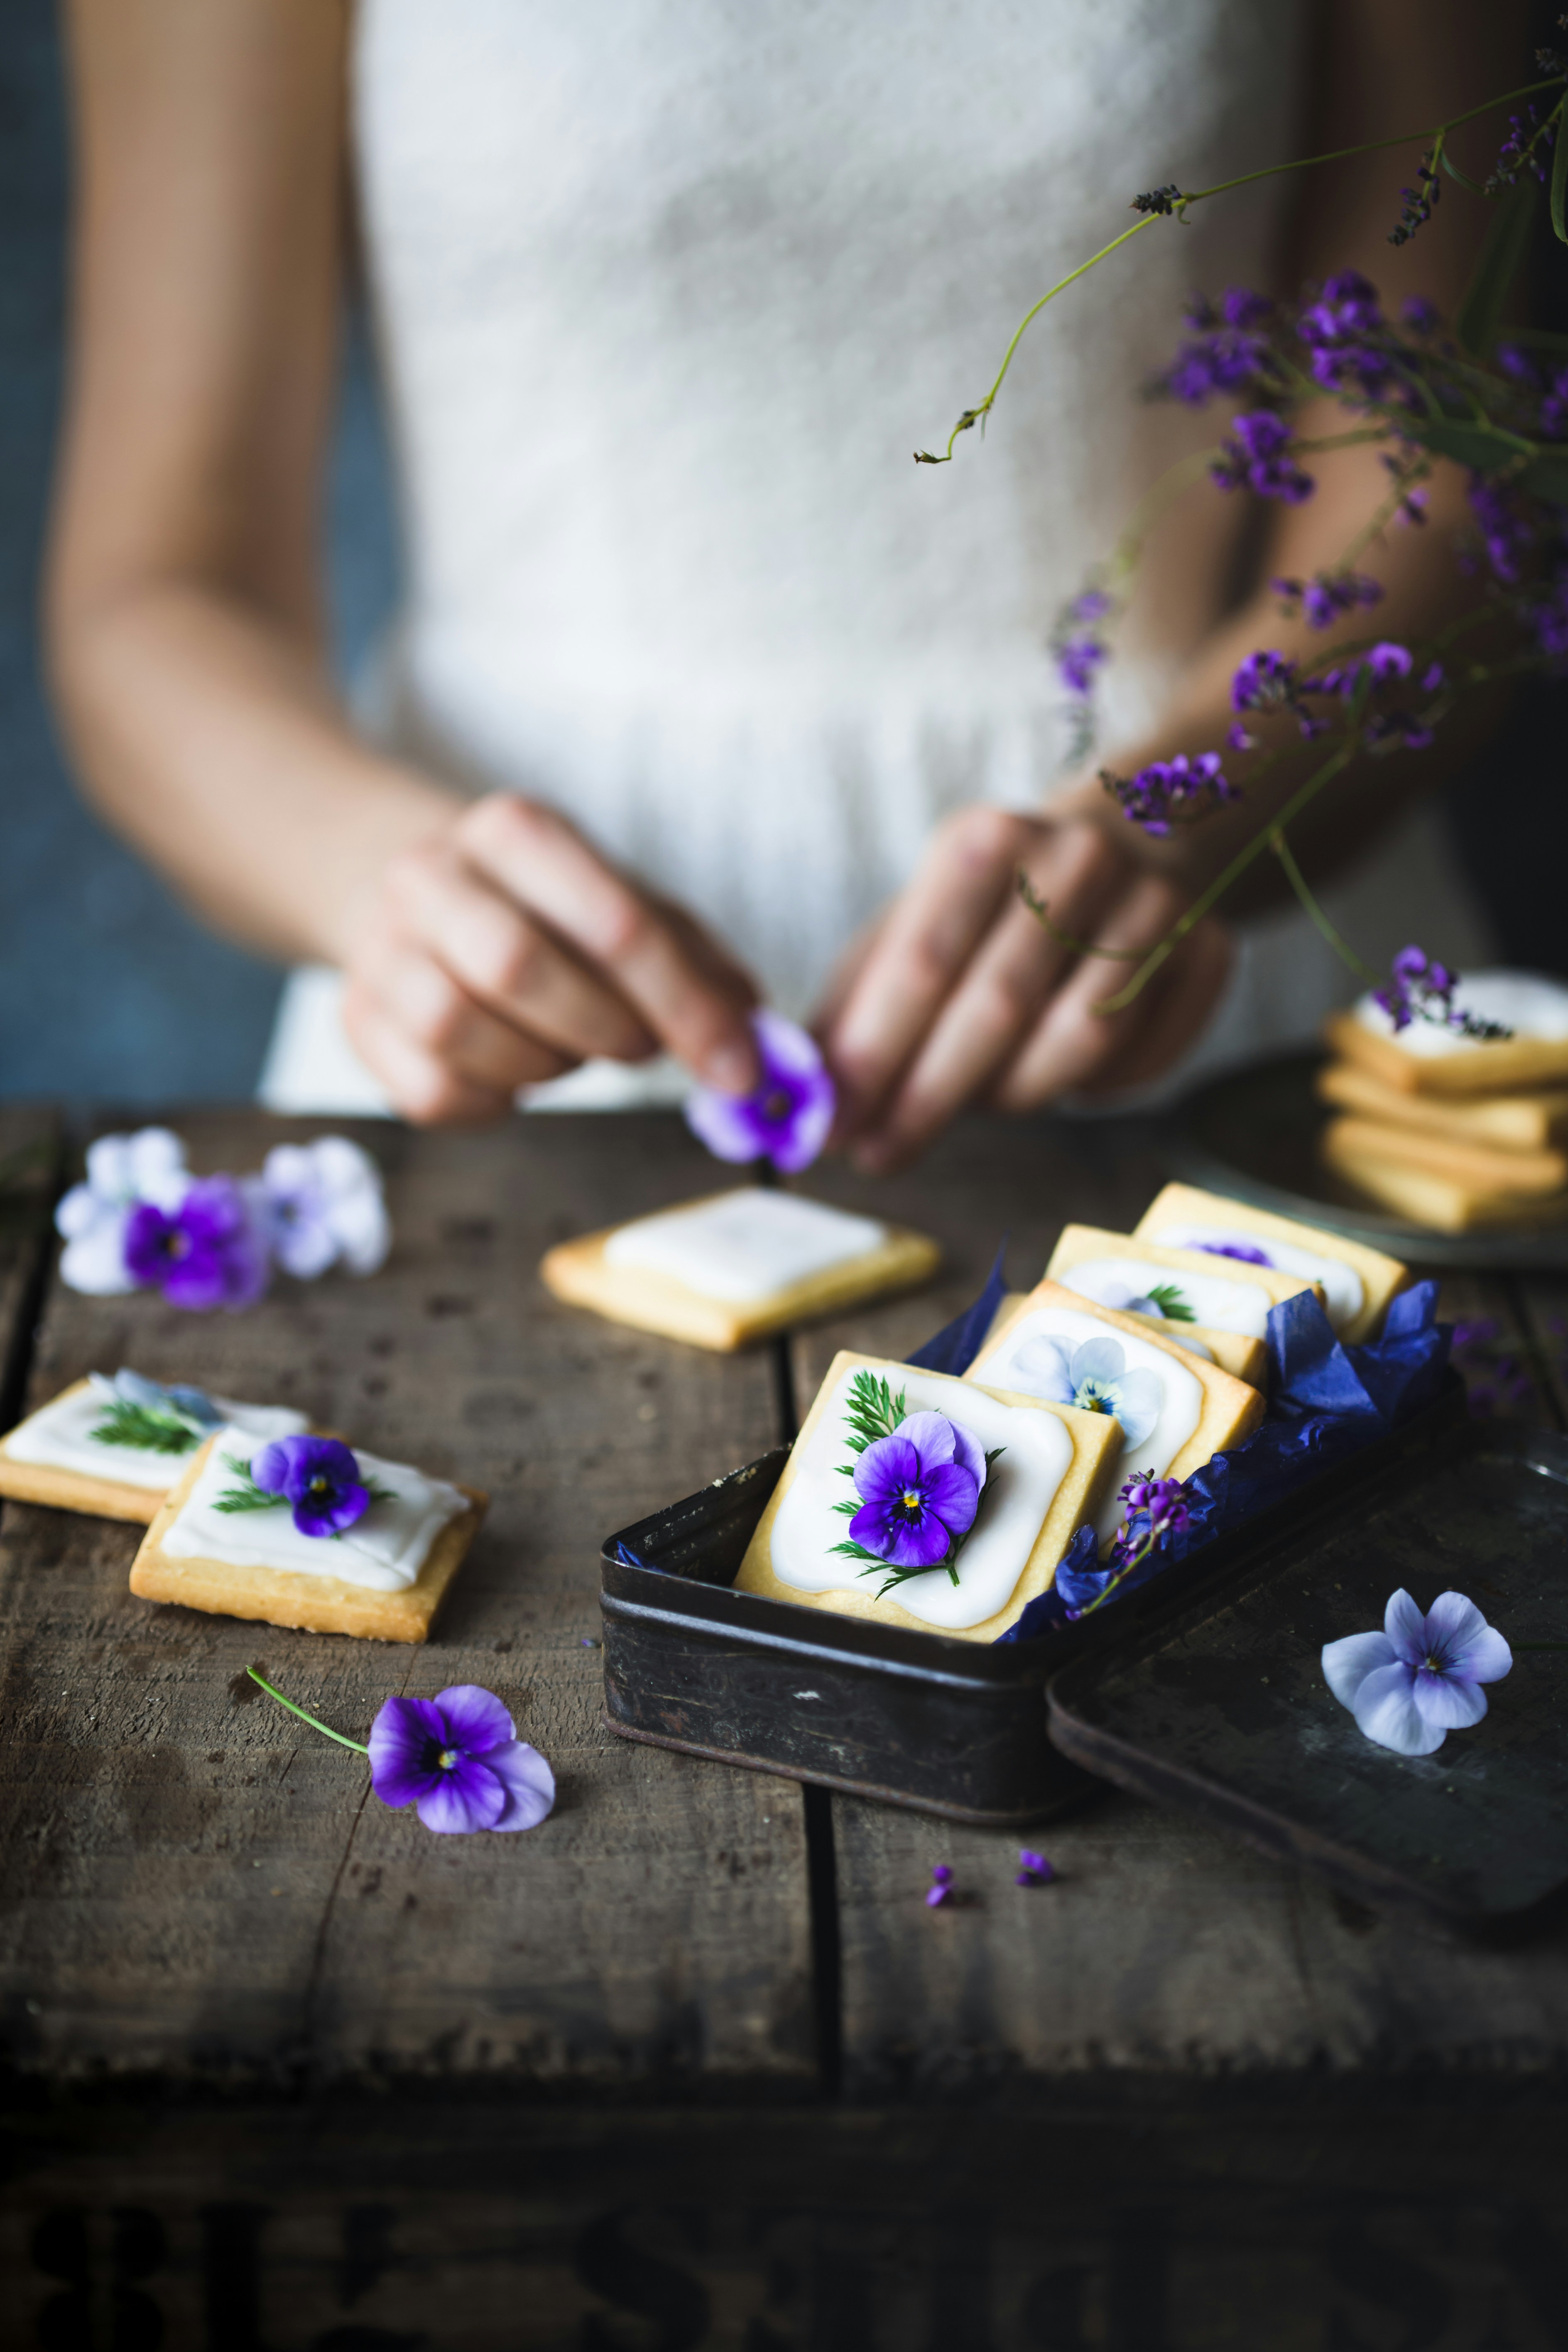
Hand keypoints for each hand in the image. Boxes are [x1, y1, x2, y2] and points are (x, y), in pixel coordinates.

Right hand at [340, 793, 761, 1122]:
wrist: (417, 896)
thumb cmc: (545, 910)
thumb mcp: (627, 906)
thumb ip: (698, 964)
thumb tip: (753, 1029)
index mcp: (515, 831)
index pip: (611, 924)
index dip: (685, 1008)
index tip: (737, 1069)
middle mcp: (432, 876)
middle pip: (516, 967)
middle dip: (602, 1029)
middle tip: (640, 1047)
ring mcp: (382, 948)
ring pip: (456, 1030)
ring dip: (539, 1064)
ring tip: (569, 1049)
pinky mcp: (357, 1019)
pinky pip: (428, 1091)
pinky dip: (490, 1101)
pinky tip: (514, 1075)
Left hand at [816, 806, 1231, 1171]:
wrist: (1120, 846)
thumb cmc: (987, 911)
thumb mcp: (908, 928)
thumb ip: (856, 1008)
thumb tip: (801, 1097)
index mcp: (987, 840)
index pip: (922, 963)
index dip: (875, 1057)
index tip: (834, 1129)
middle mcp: (1078, 858)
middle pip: (997, 1008)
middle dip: (928, 1099)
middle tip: (880, 1155)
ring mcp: (1156, 901)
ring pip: (1078, 1043)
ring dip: (1013, 1097)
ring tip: (973, 1105)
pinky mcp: (1210, 950)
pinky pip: (1141, 1064)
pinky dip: (1088, 1092)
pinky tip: (1055, 1079)